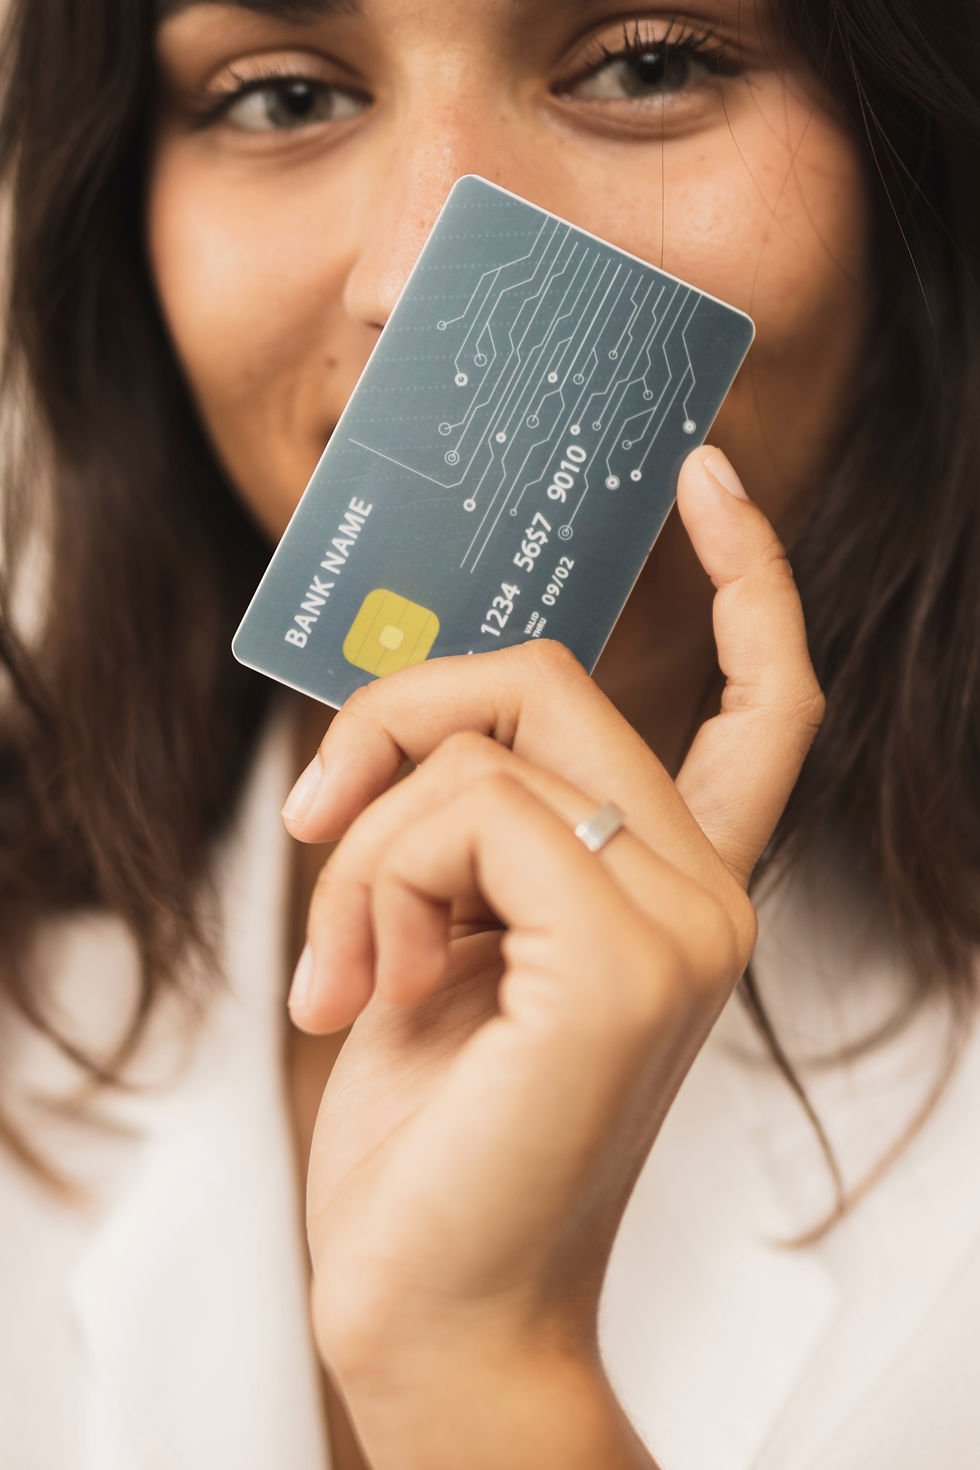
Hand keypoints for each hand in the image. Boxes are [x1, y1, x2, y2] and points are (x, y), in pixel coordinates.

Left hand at [282, 446, 822, 1458]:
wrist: (441, 1308)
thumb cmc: (438, 1133)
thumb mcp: (447, 935)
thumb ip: (472, 827)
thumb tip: (411, 735)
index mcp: (673, 888)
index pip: (762, 708)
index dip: (747, 583)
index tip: (703, 481)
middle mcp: (703, 896)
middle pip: (552, 675)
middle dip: (402, 715)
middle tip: (320, 814)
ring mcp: (680, 925)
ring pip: (491, 742)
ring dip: (367, 840)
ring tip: (348, 968)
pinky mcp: (622, 961)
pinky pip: (472, 810)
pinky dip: (378, 878)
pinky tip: (367, 991)